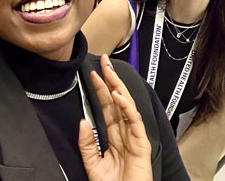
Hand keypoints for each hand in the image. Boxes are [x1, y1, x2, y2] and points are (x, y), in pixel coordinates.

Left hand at [80, 57, 152, 180]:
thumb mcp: (92, 164)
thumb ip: (86, 144)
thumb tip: (83, 121)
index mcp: (114, 137)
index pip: (107, 108)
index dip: (101, 90)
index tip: (93, 74)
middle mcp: (125, 134)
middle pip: (118, 102)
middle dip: (111, 80)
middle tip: (104, 61)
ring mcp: (134, 138)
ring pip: (127, 107)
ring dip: (118, 88)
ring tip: (110, 72)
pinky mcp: (141, 144)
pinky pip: (134, 122)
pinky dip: (127, 108)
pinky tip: (118, 96)